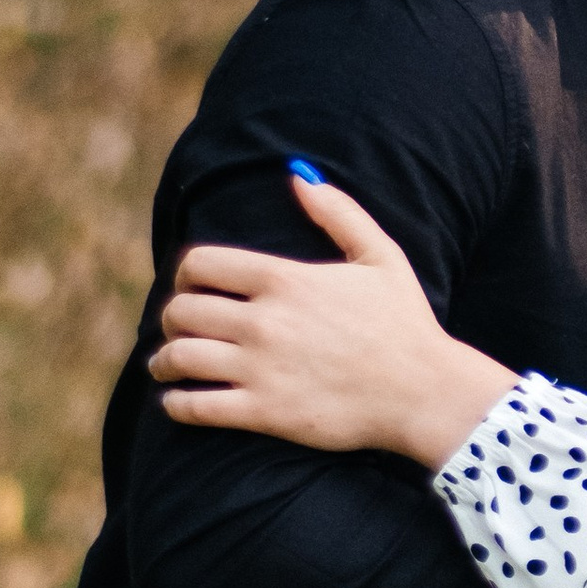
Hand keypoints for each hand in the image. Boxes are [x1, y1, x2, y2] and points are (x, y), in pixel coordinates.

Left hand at [151, 175, 514, 465]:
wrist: (424, 392)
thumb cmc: (405, 323)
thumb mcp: (382, 256)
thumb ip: (339, 212)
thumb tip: (298, 175)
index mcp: (284, 279)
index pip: (199, 264)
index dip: (184, 274)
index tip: (189, 286)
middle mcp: (264, 321)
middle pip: (181, 310)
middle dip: (171, 318)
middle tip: (179, 329)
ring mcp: (260, 368)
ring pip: (178, 357)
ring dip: (162, 361)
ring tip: (165, 366)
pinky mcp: (264, 412)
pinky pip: (195, 407)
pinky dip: (176, 404)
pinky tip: (179, 402)